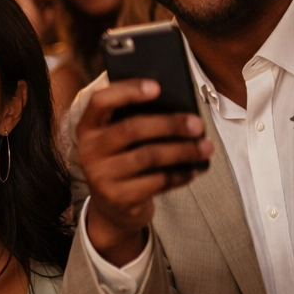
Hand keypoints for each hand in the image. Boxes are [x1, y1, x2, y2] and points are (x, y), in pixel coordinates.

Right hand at [77, 80, 214, 265]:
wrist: (113, 206)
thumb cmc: (124, 161)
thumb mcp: (120, 140)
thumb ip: (135, 120)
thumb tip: (178, 108)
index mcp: (88, 127)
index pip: (100, 101)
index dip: (127, 91)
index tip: (157, 87)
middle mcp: (88, 149)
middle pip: (131, 129)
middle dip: (169, 124)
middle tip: (197, 125)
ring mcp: (100, 175)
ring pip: (148, 156)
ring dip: (182, 150)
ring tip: (205, 147)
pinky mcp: (116, 197)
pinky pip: (155, 182)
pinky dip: (179, 175)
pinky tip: (193, 170)